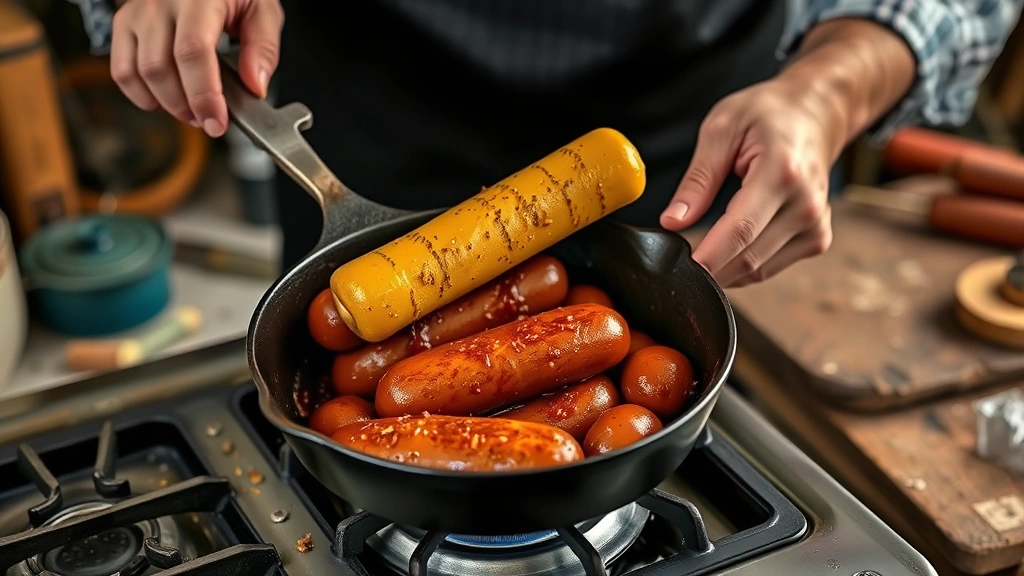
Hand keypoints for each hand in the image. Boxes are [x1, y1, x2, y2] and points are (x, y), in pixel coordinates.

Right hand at [110, 0, 284, 137]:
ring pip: (139, 72)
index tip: (216, 122)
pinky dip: (140, 94)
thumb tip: (254, 86)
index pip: (193, 52)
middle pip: (160, 67)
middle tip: (208, 120)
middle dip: (185, 106)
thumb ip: (263, 49)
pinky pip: (121, 69)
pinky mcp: (125, 22)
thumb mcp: (262, 10)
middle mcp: (162, 3)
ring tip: (191, 111)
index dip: (204, 95)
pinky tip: (163, 100)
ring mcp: (139, 13)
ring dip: (166, 104)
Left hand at [659, 78, 834, 287]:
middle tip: (678, 259)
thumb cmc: (768, 115)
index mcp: (782, 173)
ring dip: (724, 270)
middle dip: (709, 268)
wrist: (815, 115)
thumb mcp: (721, 130)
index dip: (708, 256)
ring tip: (702, 248)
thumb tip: (673, 222)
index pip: (741, 230)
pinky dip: (743, 266)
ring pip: (758, 271)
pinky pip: (769, 268)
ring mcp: (815, 225)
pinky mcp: (817, 239)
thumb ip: (697, 180)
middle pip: (748, 258)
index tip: (680, 268)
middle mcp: (806, 204)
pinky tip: (728, 246)